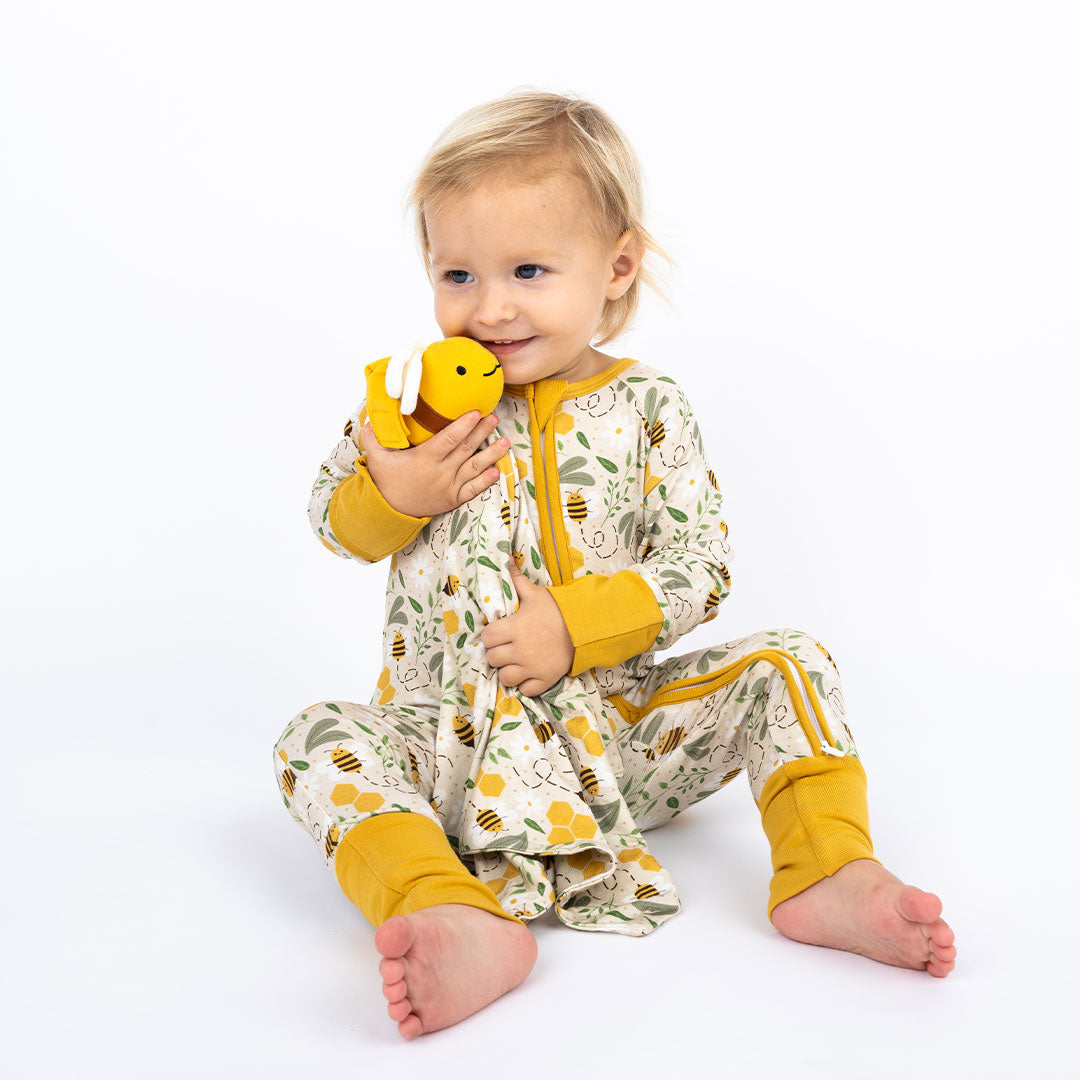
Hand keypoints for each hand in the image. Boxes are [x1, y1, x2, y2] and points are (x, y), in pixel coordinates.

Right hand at [360, 411, 508, 517]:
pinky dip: (485, 481)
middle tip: (494, 417)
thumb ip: (375, 435)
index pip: (449, 439)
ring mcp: (449, 487)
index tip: (476, 412)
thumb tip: (372, 414)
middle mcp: (440, 472)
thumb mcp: (377, 457)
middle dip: (482, 432)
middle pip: (466, 449)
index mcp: (425, 459)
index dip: (464, 425)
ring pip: (474, 468)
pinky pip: (472, 490)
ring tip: (506, 442)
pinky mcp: (453, 499)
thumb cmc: (385, 481)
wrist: (389, 511)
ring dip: (492, 454)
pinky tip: (497, 471)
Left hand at [480, 561, 573, 696]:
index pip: (487, 638)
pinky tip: (529, 674)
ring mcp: (532, 668)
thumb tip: (507, 559)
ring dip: (508, 671)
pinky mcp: (544, 680)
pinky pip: (525, 690)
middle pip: (492, 659)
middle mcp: (520, 650)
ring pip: (505, 678)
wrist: (586, 627)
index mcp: (515, 628)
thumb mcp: (536, 593)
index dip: (490, 636)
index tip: (498, 633)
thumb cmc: (558, 609)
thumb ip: (517, 580)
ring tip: (515, 663)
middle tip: (507, 647)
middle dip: (497, 653)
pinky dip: (525, 684)